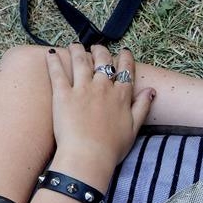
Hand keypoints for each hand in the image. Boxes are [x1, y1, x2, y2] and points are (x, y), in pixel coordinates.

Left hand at [46, 44, 154, 178]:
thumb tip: (151, 91)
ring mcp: (82, 89)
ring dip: (78, 50)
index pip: (126, 70)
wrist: (89, 156)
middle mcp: (103, 87)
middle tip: (97, 48)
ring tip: (75, 46)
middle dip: (101, 51)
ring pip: (80, 61)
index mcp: (121, 96)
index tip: (125, 52)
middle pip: (103, 61)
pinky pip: (57, 73)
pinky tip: (51, 54)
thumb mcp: (134, 129)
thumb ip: (142, 107)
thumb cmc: (112, 148)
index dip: (125, 58)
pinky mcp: (63, 95)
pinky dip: (54, 61)